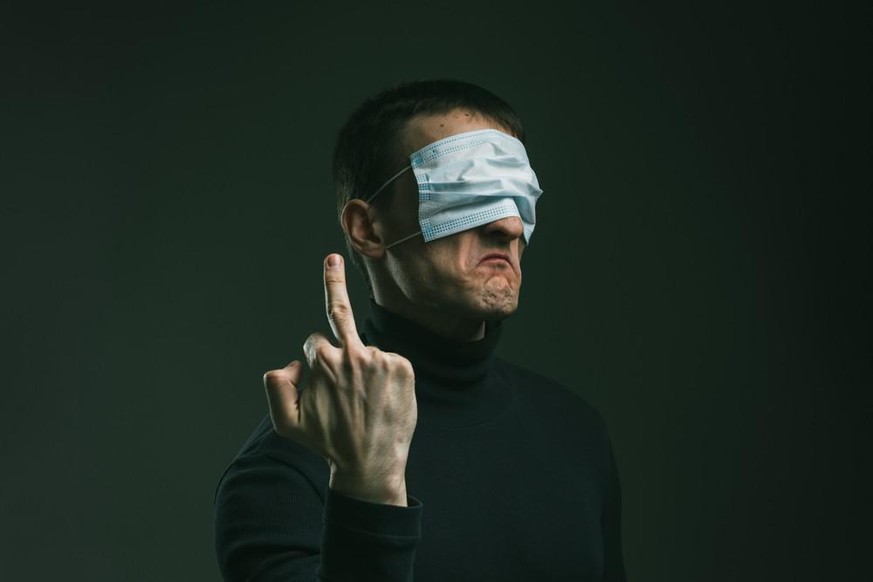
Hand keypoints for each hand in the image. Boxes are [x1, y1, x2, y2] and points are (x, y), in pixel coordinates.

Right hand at [263, 253, 416, 505]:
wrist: (371, 464)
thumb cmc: (328, 443)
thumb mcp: (286, 423)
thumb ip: (274, 387)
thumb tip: (291, 362)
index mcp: (323, 361)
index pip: (313, 342)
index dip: (315, 364)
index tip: (320, 381)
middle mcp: (352, 353)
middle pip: (340, 311)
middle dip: (332, 282)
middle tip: (331, 259)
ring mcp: (380, 358)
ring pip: (365, 352)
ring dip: (364, 371)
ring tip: (368, 404)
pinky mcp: (403, 366)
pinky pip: (388, 361)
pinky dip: (385, 377)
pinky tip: (383, 401)